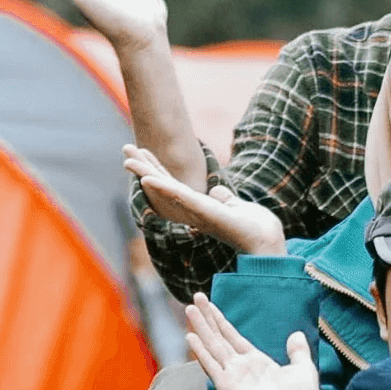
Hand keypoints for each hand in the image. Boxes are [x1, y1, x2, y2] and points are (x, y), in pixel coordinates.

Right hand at [125, 145, 285, 252]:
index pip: (172, 183)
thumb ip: (223, 199)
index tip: (143, 150)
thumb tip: (217, 191)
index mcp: (198, 206)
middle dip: (144, 166)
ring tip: (128, 159)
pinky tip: (148, 178)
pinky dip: (162, 187)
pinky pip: (179, 197)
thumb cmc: (252, 228)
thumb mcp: (235, 206)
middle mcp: (192, 210)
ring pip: (165, 189)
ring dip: (146, 173)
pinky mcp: (203, 211)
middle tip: (126, 147)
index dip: (157, 167)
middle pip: (162, 184)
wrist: (265, 242)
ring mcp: (195, 211)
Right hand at [185, 296, 317, 389]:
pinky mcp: (228, 387)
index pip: (233, 337)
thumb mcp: (303, 370)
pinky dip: (200, 352)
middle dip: (207, 318)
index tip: (210, 305)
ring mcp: (232, 376)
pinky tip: (190, 337)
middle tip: (195, 297)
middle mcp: (241, 367)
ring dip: (201, 328)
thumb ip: (298, 352)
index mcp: (256, 362)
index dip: (221, 321)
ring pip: (213, 346)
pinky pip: (211, 366)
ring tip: (189, 309)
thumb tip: (297, 334)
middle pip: (219, 337)